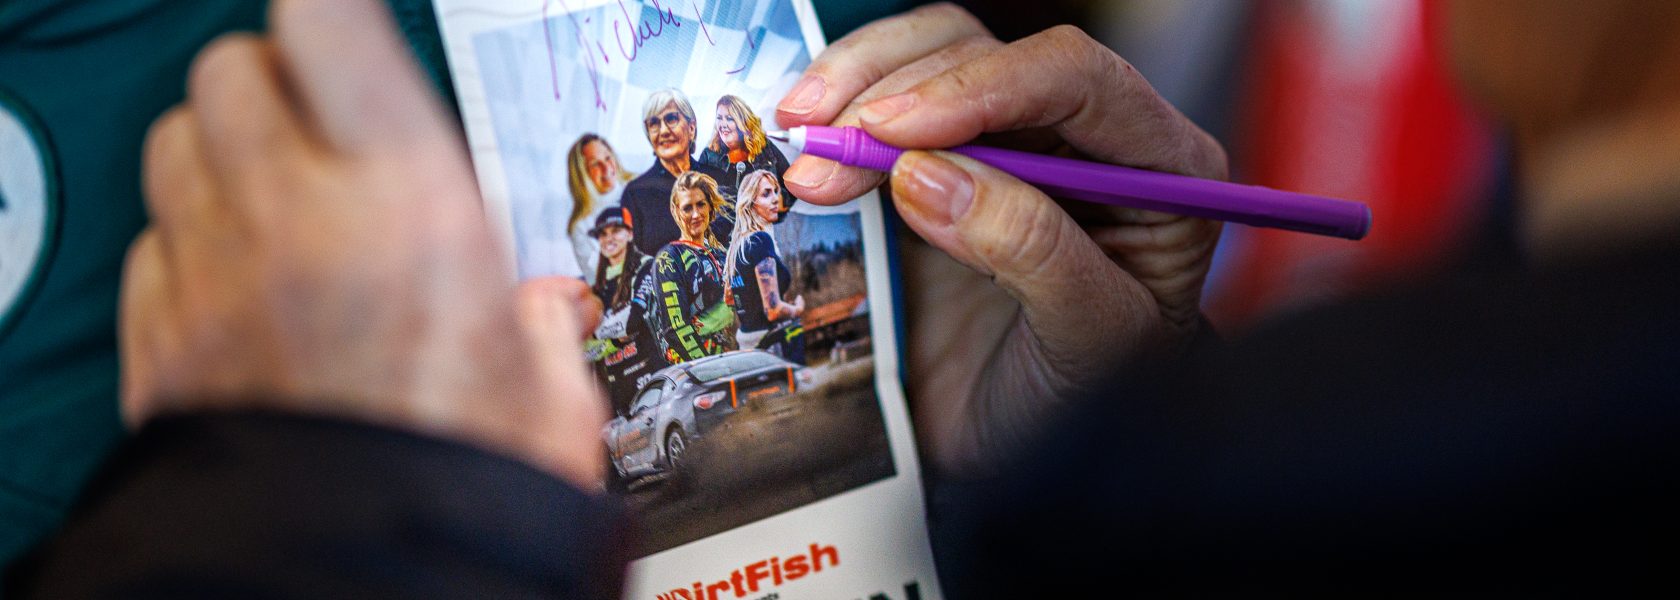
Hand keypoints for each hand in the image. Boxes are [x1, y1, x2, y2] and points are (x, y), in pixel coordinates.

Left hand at [123, 0, 605, 487]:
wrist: (351, 588)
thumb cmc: (458, 496)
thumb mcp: (549, 406)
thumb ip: (544, 335)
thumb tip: (543, 310)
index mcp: (406, 207)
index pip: (326, 23)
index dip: (331, 9)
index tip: (350, 20)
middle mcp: (293, 219)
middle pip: (229, 67)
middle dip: (273, 77)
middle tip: (326, 123)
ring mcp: (208, 279)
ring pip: (171, 144)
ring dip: (221, 149)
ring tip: (283, 200)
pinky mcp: (156, 345)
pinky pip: (146, 246)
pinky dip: (186, 244)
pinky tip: (241, 287)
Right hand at [776, 4, 1224, 474]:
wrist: (1032, 456)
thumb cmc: (1086, 404)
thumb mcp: (1088, 341)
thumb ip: (1030, 251)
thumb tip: (930, 177)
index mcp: (1160, 168)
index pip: (1075, 78)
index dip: (978, 88)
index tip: (894, 131)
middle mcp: (1088, 139)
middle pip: (990, 57)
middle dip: (896, 96)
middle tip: (827, 152)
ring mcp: (1010, 144)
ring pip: (933, 57)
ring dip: (856, 90)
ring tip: (806, 151)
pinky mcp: (941, 163)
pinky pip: (890, 103)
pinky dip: (842, 112)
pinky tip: (805, 141)